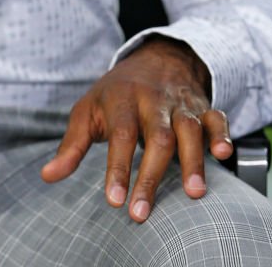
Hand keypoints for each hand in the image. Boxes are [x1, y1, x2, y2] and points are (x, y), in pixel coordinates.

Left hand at [41, 36, 233, 221]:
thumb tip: (48, 175)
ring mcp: (180, 104)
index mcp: (122, 99)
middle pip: (156, 137)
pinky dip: (222, 134)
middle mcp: (153, 100)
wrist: (155, 57)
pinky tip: (223, 154)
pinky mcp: (203, 108)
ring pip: (189, 129)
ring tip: (193, 193)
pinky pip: (217, 118)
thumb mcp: (88, 111)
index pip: (120, 135)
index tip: (114, 200)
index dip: (117, 168)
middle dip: (150, 176)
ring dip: (193, 160)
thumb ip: (72, 145)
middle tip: (142, 212)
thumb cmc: (116, 94)